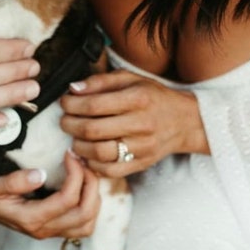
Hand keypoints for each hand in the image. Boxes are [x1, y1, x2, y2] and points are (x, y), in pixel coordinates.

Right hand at [0, 151, 99, 238]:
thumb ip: (12, 182)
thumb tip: (41, 175)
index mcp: (30, 219)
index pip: (69, 200)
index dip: (76, 174)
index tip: (69, 152)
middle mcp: (42, 230)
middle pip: (85, 214)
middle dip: (90, 184)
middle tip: (81, 161)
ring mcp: (47, 231)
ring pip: (87, 223)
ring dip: (92, 196)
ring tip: (83, 172)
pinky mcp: (50, 227)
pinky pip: (81, 224)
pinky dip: (89, 205)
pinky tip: (80, 184)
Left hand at [60, 69, 209, 176]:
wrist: (184, 121)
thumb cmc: (153, 97)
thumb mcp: (131, 79)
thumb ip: (101, 81)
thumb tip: (74, 89)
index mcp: (138, 98)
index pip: (94, 104)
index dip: (71, 104)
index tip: (64, 102)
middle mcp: (141, 124)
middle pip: (92, 130)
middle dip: (69, 125)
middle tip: (64, 120)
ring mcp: (142, 147)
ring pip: (98, 153)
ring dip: (77, 145)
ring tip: (74, 136)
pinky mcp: (141, 164)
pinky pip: (109, 170)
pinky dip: (92, 163)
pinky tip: (87, 152)